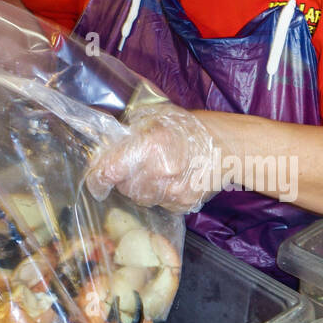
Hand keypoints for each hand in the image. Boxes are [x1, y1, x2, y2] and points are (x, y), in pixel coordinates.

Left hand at [85, 104, 216, 213]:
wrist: (227, 147)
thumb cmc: (188, 127)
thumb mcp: (154, 117)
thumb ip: (128, 132)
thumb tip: (105, 145)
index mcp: (148, 147)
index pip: (108, 172)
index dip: (97, 177)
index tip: (95, 179)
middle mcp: (158, 173)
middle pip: (123, 187)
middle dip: (124, 178)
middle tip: (137, 164)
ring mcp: (171, 192)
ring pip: (140, 198)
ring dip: (141, 187)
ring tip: (157, 170)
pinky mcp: (182, 205)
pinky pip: (159, 204)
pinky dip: (159, 194)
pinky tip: (172, 180)